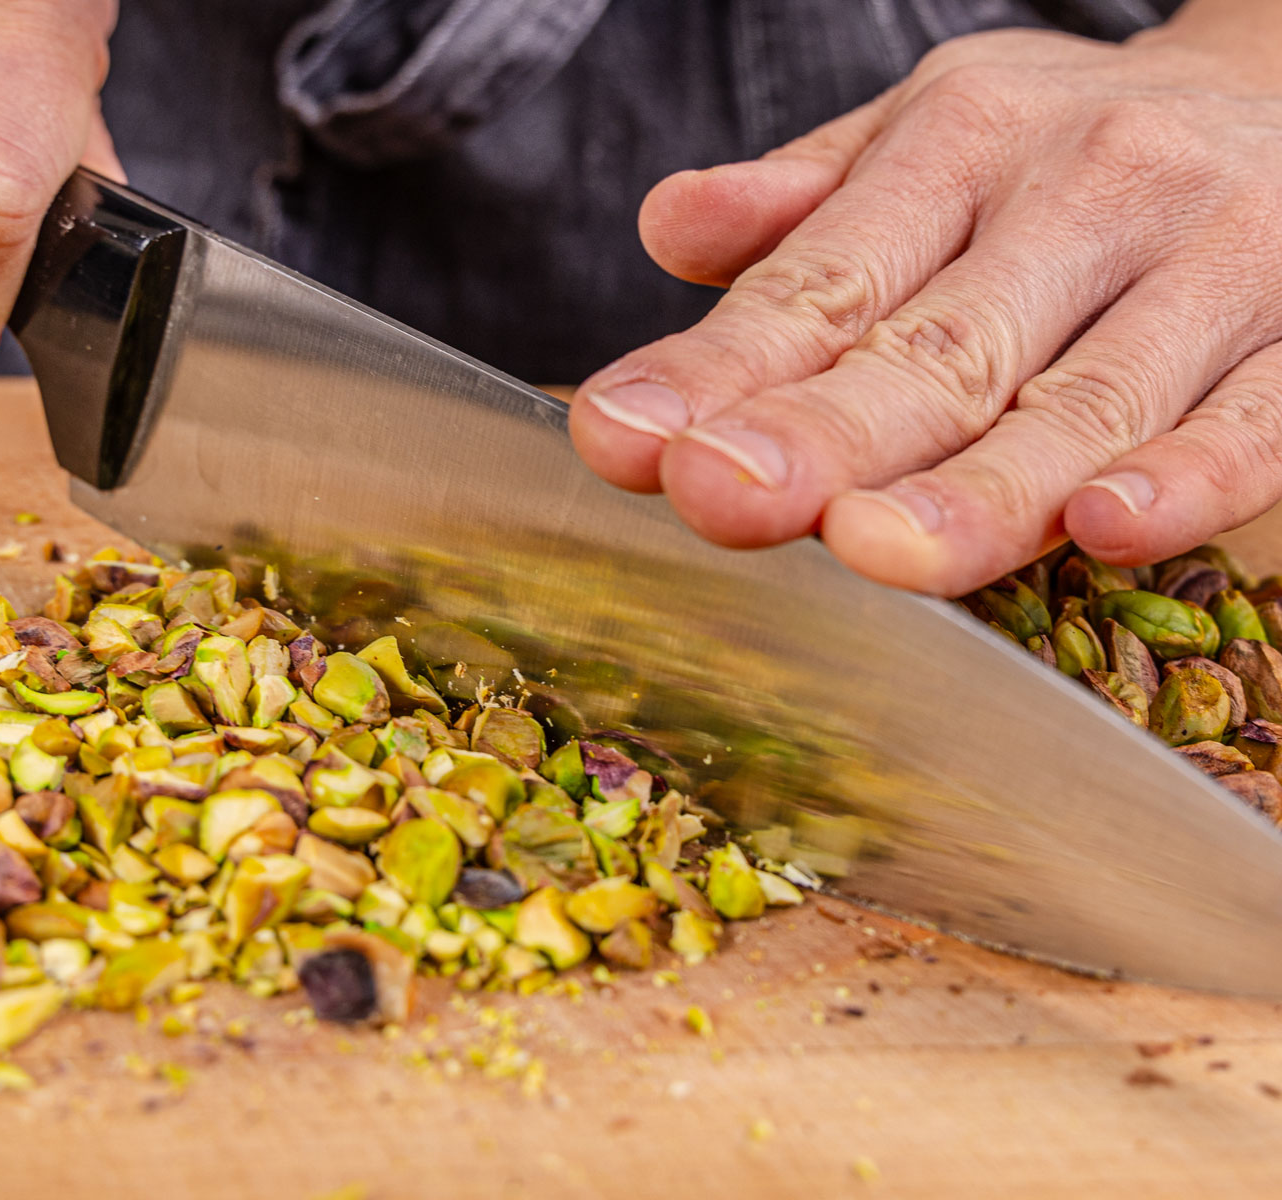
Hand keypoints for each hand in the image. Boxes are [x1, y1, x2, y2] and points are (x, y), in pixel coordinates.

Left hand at [570, 23, 1281, 596]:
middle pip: (938, 345)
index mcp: (963, 143)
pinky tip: (1104, 530)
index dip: (719, 366)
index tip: (620, 438)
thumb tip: (667, 225)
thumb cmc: (1069, 153)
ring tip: (873, 548)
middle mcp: (1086, 189)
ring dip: (978, 483)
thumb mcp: (931, 138)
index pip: (821, 277)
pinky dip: (1187, 477)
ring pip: (1083, 398)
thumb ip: (806, 206)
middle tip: (720, 497)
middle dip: (823, 431)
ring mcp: (1212, 263)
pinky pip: (1254, 420)